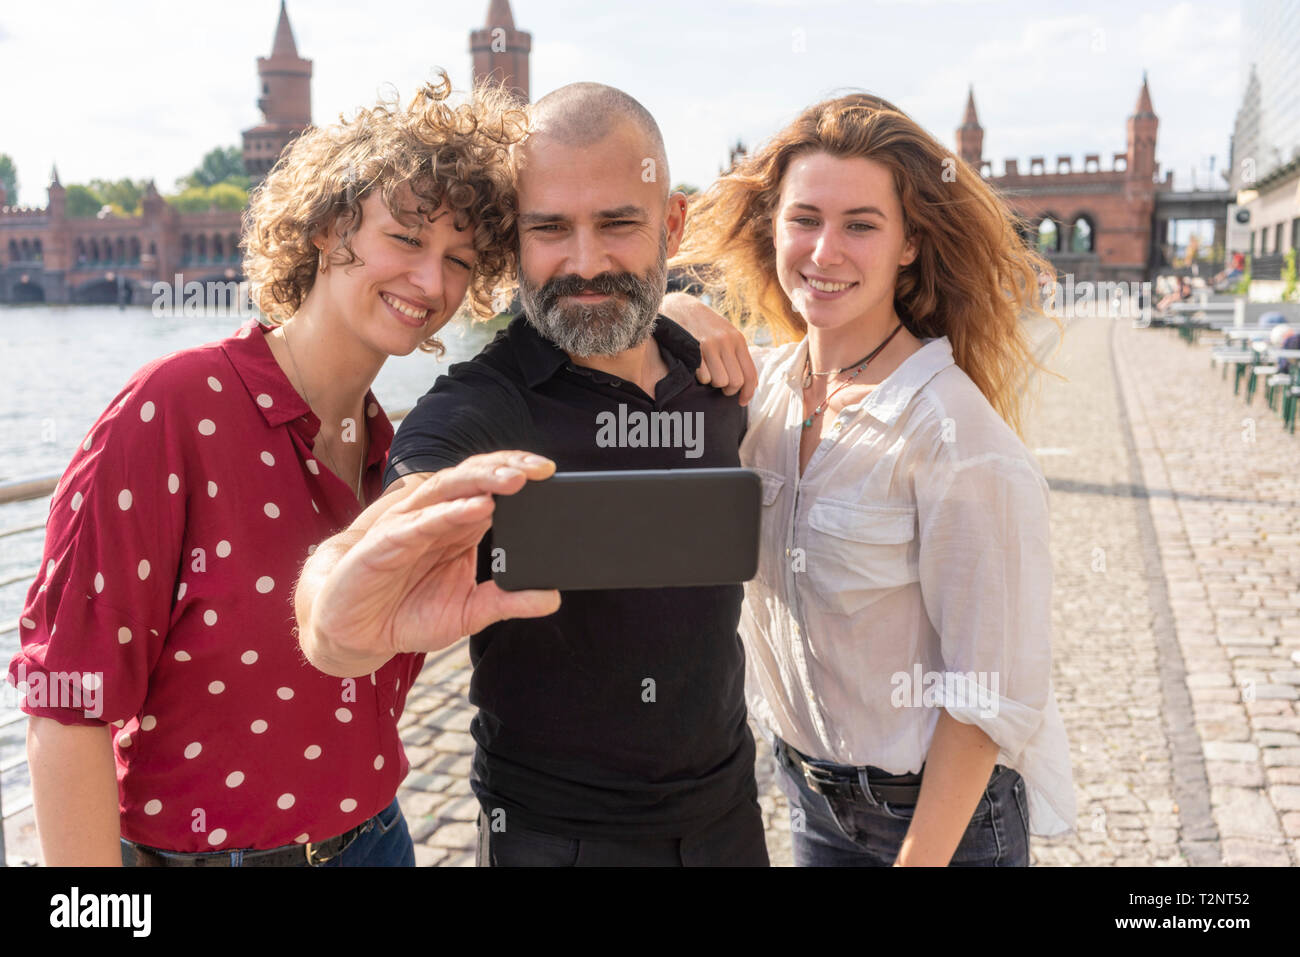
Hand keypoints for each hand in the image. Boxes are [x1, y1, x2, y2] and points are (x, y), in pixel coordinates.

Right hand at [304, 451, 560, 673]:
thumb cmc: (406, 612)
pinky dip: (446, 513)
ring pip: (446, 490)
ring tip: (515, 480)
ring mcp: (408, 526)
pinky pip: (417, 523)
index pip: (491, 488)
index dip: (518, 474)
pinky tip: (474, 508)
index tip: (550, 472)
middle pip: (472, 479)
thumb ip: (507, 602)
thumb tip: (552, 598)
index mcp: (458, 527)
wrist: (351, 631)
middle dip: (506, 469)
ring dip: (482, 482)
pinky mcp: (383, 544)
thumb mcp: (467, 613)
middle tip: (540, 468)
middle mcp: (435, 517)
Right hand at [660, 291, 757, 405]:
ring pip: (720, 381)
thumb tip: (751, 384)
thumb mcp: (726, 334)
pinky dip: (701, 378)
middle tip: (721, 387)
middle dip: (728, 390)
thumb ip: (738, 356)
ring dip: (713, 383)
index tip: (742, 402)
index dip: (748, 393)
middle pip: (736, 381)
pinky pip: (703, 376)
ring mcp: (710, 345)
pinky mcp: (694, 349)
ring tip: (708, 374)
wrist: (681, 307)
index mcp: (738, 340)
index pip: (750, 374)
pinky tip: (697, 369)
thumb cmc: (705, 326)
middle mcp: (727, 342)